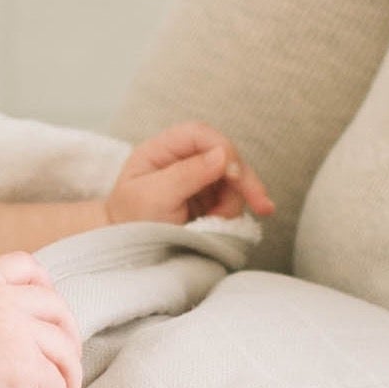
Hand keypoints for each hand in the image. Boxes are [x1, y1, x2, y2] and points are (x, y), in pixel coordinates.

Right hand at [0, 254, 82, 387]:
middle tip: (64, 369)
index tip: (48, 319)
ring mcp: (16, 332)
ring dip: (70, 380)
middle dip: (69, 339)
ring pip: (65, 350)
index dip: (46, 287)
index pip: (25, 266)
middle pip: (57, 309)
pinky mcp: (25, 365)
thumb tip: (19, 338)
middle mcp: (2, 302)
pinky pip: (58, 385)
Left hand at [107, 123, 274, 228]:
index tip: (235, 174)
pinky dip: (231, 212)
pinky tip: (220, 224)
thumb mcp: (153, 198)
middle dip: (244, 179)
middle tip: (263, 205)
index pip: (199, 134)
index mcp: (161, 150)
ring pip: (234, 180)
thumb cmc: (130, 223)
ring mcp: (196, 179)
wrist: (125, 253)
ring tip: (216, 223)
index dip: (223, 148)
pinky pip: (231, 199)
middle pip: (224, 154)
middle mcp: (181, 160)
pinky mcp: (206, 199)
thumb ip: (186, 174)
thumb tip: (223, 155)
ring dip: (235, 202)